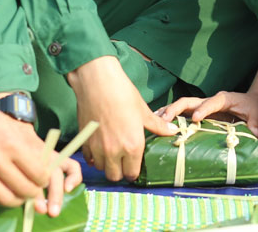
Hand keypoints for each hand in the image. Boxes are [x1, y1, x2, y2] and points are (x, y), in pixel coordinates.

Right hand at [0, 92, 82, 216]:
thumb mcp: (8, 124)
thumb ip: (25, 144)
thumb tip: (43, 164)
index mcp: (11, 143)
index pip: (38, 173)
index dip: (44, 180)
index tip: (42, 179)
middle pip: (24, 190)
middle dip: (32, 192)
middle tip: (32, 189)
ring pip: (5, 200)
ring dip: (14, 200)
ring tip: (16, 193)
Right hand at [67, 56, 175, 181]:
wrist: (98, 82)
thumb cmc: (123, 94)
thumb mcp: (143, 111)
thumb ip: (157, 125)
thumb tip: (173, 130)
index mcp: (133, 146)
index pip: (132, 174)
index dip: (133, 171)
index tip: (133, 165)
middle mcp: (114, 151)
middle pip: (115, 176)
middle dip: (119, 171)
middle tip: (122, 161)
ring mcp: (97, 148)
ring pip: (101, 168)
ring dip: (106, 164)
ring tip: (110, 152)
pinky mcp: (85, 141)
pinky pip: (88, 158)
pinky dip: (93, 156)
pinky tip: (98, 146)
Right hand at [157, 90, 257, 131]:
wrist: (253, 103)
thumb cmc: (255, 109)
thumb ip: (257, 125)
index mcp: (224, 99)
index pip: (212, 102)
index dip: (204, 109)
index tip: (196, 119)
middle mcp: (210, 101)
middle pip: (189, 101)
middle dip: (175, 109)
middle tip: (163, 119)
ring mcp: (202, 106)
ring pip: (181, 106)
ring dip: (167, 112)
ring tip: (153, 121)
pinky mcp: (199, 113)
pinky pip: (182, 114)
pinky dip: (169, 117)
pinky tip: (158, 124)